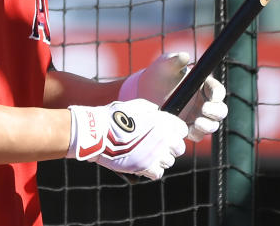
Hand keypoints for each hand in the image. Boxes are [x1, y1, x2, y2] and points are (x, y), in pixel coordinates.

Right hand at [66, 99, 187, 179]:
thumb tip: (156, 112)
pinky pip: (158, 173)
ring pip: (169, 162)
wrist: (97, 132)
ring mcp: (154, 153)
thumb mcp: (134, 105)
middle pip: (179, 148)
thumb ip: (150, 110)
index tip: (166, 133)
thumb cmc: (113, 116)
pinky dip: (152, 170)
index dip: (174, 131)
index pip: (182, 130)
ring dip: (160, 159)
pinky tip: (143, 163)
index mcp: (162, 120)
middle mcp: (162, 137)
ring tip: (146, 154)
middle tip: (157, 146)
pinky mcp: (145, 167)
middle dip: (170, 147)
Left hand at [119, 52, 227, 141]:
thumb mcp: (165, 64)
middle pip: (220, 110)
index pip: (217, 90)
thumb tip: (184, 57)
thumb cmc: (159, 73)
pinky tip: (188, 130)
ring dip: (208, 126)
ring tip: (197, 123)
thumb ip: (174, 60)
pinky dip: (196, 134)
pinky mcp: (187, 128)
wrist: (143, 91)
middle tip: (204, 109)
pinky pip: (197, 135)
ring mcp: (196, 116)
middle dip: (216, 112)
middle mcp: (203, 102)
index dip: (218, 94)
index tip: (212, 96)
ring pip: (212, 125)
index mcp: (203, 85)